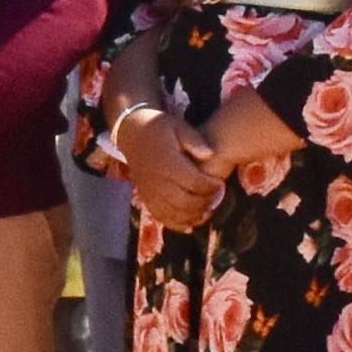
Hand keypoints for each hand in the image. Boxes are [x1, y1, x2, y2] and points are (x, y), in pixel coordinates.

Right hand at [110, 105, 227, 232]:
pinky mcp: (145, 196)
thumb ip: (195, 140)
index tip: (220, 184)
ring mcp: (150, 190)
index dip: (211, 187)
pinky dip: (176, 224)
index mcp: (168, 162)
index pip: (194, 182)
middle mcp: (158, 179)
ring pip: (174, 213)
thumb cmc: (159, 128)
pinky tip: (190, 225)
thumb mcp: (178, 126)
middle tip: (216, 198)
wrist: (131, 132)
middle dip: (204, 203)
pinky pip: (160, 216)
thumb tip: (210, 153)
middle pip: (185, 201)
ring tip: (207, 212)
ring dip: (193, 216)